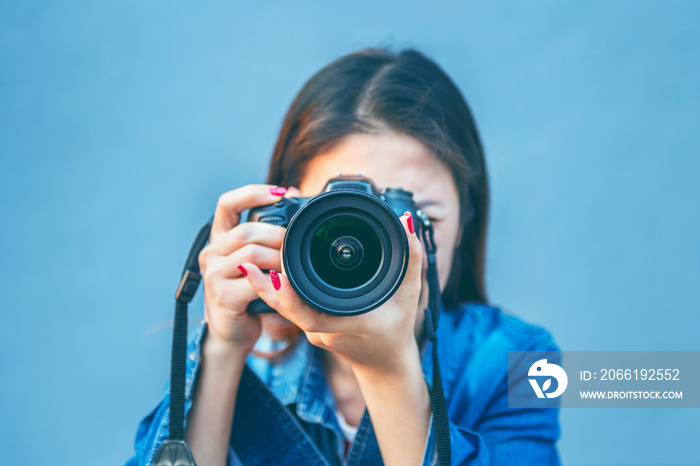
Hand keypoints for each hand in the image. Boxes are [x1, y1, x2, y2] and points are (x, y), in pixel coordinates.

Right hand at [197, 184, 300, 353]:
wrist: (232, 332)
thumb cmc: (248, 292)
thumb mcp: (256, 260)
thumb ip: (267, 234)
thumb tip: (292, 195)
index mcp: (219, 239)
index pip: (228, 204)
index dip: (253, 193)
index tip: (280, 192)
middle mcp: (211, 253)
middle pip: (246, 230)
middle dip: (277, 234)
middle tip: (296, 243)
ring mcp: (213, 275)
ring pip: (250, 253)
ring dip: (278, 258)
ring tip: (291, 265)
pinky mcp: (223, 297)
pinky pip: (253, 281)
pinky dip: (273, 280)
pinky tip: (283, 282)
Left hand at [239, 212, 423, 372]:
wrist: (386, 363)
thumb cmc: (397, 328)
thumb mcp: (410, 292)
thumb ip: (410, 257)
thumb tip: (405, 221)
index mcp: (347, 322)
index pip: (310, 313)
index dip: (290, 296)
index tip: (276, 275)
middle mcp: (324, 330)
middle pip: (287, 308)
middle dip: (268, 286)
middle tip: (252, 261)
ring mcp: (313, 332)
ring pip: (283, 309)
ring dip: (266, 289)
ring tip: (249, 265)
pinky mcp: (309, 328)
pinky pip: (288, 309)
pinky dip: (277, 292)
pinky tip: (265, 274)